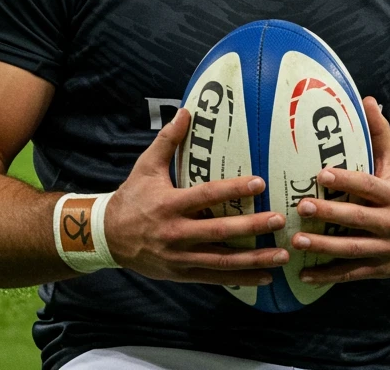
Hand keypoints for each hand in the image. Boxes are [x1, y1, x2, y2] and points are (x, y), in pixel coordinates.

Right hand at [103, 109, 288, 285]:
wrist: (106, 238)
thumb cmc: (132, 198)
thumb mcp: (146, 167)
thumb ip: (167, 140)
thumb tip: (185, 110)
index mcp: (170, 204)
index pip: (206, 196)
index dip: (233, 189)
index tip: (260, 183)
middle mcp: (176, 233)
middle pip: (219, 232)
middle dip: (251, 227)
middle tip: (278, 219)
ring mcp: (180, 257)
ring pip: (222, 261)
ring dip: (254, 260)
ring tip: (282, 255)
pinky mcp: (182, 274)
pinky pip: (215, 278)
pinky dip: (241, 279)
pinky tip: (265, 277)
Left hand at [289, 97, 389, 283]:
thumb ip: (380, 134)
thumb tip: (368, 100)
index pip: (369, 186)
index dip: (346, 181)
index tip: (321, 175)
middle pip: (359, 218)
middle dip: (329, 215)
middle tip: (301, 207)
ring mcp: (387, 248)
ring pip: (354, 249)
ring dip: (324, 247)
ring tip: (297, 240)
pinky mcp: (380, 269)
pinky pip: (352, 273)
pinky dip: (328, 275)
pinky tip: (304, 274)